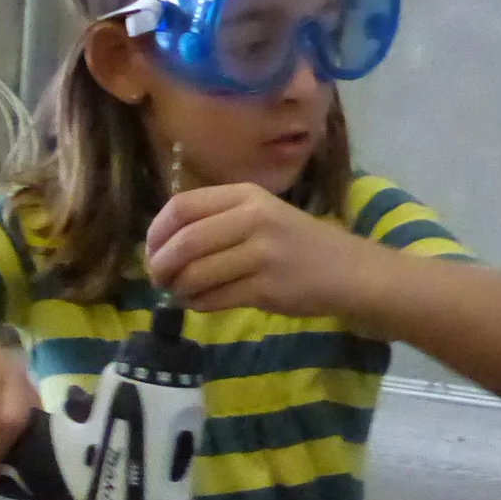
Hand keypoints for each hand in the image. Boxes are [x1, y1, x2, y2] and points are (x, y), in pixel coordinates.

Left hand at [145, 182, 371, 315]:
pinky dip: (198, 304)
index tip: (152, 251)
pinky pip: (215, 298)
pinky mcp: (268, 287)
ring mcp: (262, 253)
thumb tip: (161, 245)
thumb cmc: (297, 243)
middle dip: (161, 265)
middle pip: (185, 241)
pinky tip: (201, 303)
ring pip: (197, 273)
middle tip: (158, 279)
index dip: (156, 232)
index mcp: (245, 195)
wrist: (348, 270)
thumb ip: (217, 221)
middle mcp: (253, 219)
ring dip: (179, 288)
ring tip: (181, 293)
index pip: (181, 207)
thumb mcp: (260, 215)